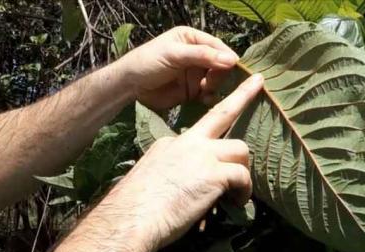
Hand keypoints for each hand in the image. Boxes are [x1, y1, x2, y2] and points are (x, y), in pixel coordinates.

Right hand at [98, 74, 263, 247]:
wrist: (131, 218)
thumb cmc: (135, 207)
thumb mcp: (152, 179)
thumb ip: (174, 175)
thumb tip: (189, 191)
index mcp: (171, 144)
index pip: (200, 130)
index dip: (214, 131)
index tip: (223, 115)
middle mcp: (188, 142)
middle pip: (221, 113)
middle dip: (242, 95)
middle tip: (258, 82)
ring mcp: (202, 155)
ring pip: (240, 148)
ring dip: (243, 170)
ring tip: (238, 192)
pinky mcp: (214, 173)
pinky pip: (242, 176)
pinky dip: (244, 191)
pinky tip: (237, 203)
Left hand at [113, 26, 238, 109]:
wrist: (130, 86)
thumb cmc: (148, 62)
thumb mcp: (175, 54)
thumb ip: (202, 56)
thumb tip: (232, 59)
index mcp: (193, 39)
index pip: (218, 46)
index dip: (227, 57)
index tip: (234, 68)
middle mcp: (198, 55)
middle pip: (221, 64)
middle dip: (220, 74)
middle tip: (210, 83)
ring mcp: (196, 74)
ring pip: (217, 80)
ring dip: (215, 87)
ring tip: (205, 91)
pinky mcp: (193, 91)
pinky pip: (209, 94)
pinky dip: (210, 97)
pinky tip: (205, 99)